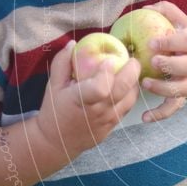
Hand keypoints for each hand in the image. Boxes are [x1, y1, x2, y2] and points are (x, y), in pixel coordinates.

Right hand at [34, 41, 141, 158]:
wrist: (57, 142)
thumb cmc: (54, 111)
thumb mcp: (52, 86)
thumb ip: (62, 63)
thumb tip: (73, 43)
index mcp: (79, 100)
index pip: (100, 88)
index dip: (107, 73)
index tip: (110, 59)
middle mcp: (97, 111)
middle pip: (122, 90)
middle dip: (132, 71)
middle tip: (132, 59)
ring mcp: (108, 120)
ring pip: (130, 99)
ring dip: (134, 83)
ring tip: (131, 70)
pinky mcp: (113, 125)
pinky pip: (128, 107)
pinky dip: (130, 94)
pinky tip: (127, 85)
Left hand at [139, 1, 186, 121]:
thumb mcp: (184, 23)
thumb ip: (167, 12)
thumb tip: (146, 8)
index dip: (171, 43)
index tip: (153, 42)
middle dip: (171, 65)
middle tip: (153, 61)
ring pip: (181, 89)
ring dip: (164, 88)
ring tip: (145, 84)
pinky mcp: (184, 96)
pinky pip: (174, 107)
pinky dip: (160, 114)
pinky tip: (144, 118)